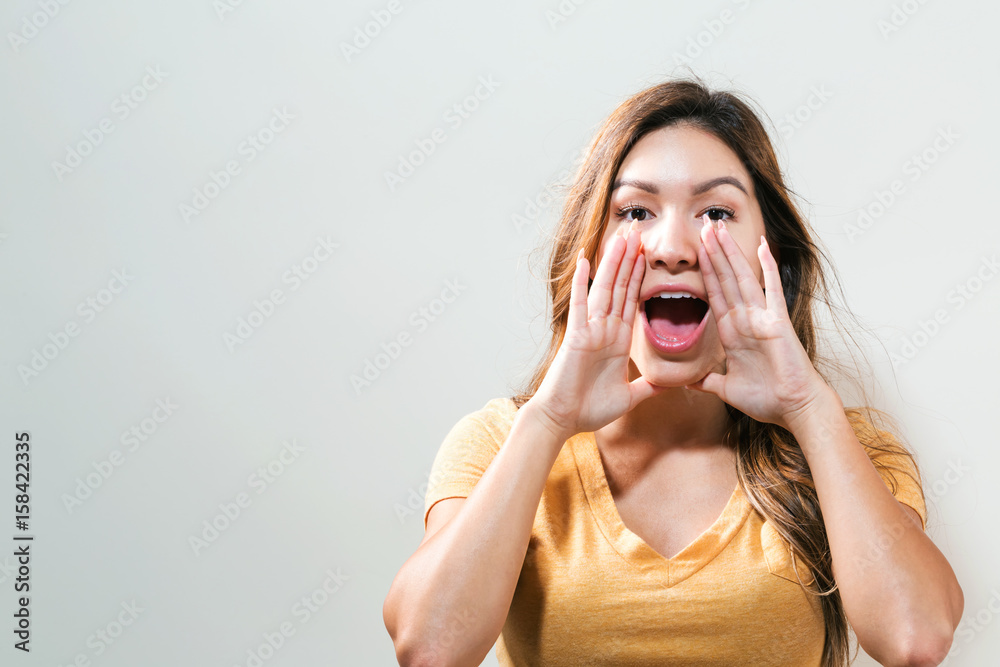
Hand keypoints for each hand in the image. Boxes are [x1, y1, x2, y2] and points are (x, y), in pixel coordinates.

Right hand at [530, 221, 667, 439]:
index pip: (631, 300)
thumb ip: (648, 387)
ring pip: (605, 288)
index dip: (639, 276)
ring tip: (622, 236)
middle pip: (620, 287)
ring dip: (613, 262)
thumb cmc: (589, 410)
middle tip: (638, 231)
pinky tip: (586, 260)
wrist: (564, 421)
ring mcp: (590, 330)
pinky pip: (581, 304)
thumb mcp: (629, 396)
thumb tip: (669, 385)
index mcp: (617, 341)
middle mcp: (604, 330)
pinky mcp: (577, 336)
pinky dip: (582, 282)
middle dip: (629, 259)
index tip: (647, 254)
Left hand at [684, 220, 830, 430]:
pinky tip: (762, 246)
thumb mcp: (725, 388)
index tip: (694, 249)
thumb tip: (686, 382)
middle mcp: (745, 319)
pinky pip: (772, 290)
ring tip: (718, 227)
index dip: (704, 271)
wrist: (794, 409)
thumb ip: (706, 381)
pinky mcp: (777, 322)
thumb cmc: (766, 399)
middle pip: (724, 278)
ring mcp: (761, 318)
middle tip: (703, 224)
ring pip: (741, 278)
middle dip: (713, 252)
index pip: (713, 293)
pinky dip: (767, 268)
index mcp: (731, 332)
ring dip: (729, 252)